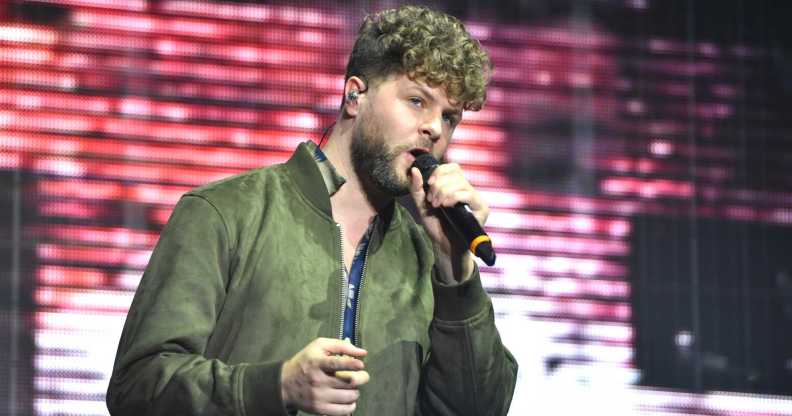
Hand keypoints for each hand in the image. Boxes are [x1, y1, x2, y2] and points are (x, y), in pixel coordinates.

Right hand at [280, 338, 369, 414]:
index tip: (361, 364)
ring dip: (356, 391)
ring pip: (350, 396)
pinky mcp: (320, 409)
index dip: (352, 364)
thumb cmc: (305, 362)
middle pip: (349, 382)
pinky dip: (351, 405)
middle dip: (362, 378)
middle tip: (362, 376)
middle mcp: (318, 381)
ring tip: (351, 387)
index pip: (336, 364)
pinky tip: (347, 398)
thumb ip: (340, 345)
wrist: (285, 384)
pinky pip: (344, 411)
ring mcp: (319, 397)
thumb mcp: (319, 346)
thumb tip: (363, 353)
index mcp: (317, 363)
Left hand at [408, 163, 489, 282]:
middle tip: (432, 201)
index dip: (440, 172)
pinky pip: (469, 195)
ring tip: (437, 205)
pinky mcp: (482, 209)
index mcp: (456, 186)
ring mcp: (476, 199)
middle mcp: (468, 190)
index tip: (429, 184)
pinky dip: (454, 197)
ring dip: (444, 192)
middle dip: (438, 185)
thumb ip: (417, 188)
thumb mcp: (422, 205)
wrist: (444, 246)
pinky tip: (446, 206)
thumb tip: (414, 170)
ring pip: (461, 183)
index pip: (453, 167)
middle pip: (456, 173)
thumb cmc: (436, 226)